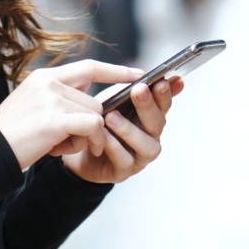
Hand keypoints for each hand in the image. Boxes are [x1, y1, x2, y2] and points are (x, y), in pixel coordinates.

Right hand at [0, 60, 143, 169]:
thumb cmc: (12, 135)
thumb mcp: (34, 107)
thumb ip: (60, 97)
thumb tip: (91, 94)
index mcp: (44, 76)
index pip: (89, 67)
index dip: (115, 71)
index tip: (137, 74)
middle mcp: (49, 82)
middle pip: (95, 100)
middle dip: (90, 125)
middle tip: (65, 141)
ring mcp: (51, 99)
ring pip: (95, 115)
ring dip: (85, 137)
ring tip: (57, 145)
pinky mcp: (55, 119)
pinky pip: (92, 127)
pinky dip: (87, 142)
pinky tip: (63, 151)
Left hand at [63, 76, 183, 183]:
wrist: (78, 146)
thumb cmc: (101, 121)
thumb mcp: (116, 99)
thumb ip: (136, 86)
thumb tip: (170, 76)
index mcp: (150, 117)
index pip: (164, 104)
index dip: (164, 93)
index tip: (160, 81)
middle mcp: (150, 137)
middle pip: (158, 123)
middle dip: (148, 106)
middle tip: (138, 90)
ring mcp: (140, 156)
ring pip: (145, 145)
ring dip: (129, 129)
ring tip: (112, 116)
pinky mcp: (124, 171)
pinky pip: (123, 159)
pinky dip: (113, 146)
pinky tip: (102, 135)